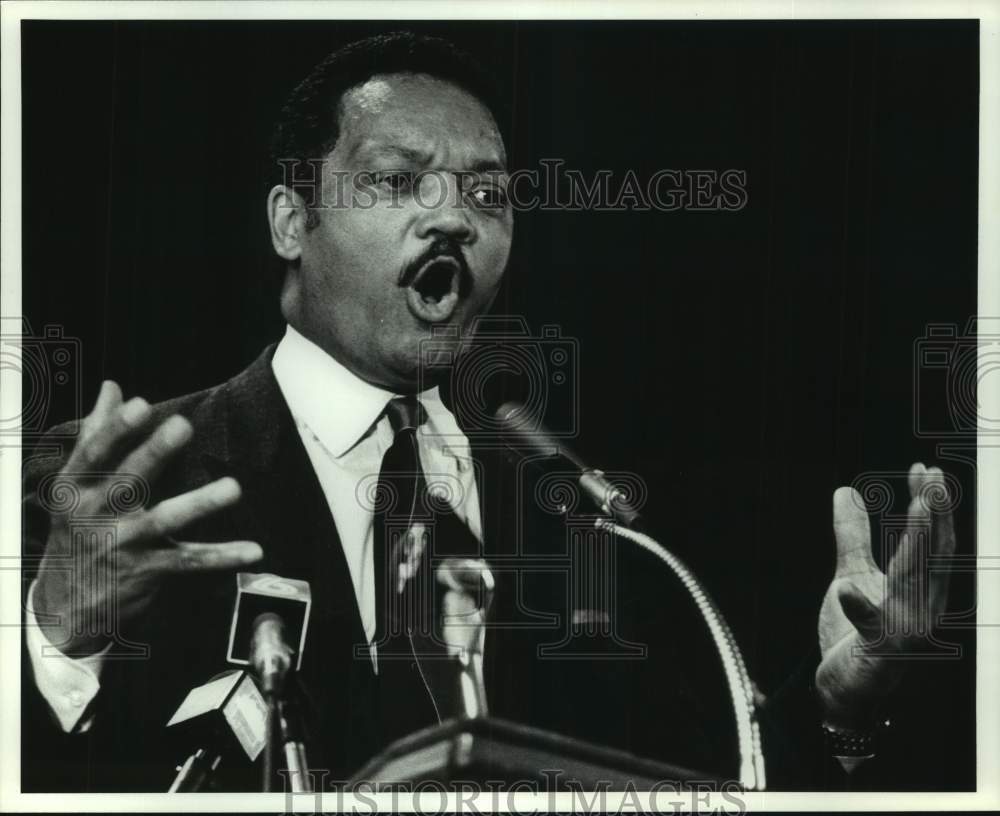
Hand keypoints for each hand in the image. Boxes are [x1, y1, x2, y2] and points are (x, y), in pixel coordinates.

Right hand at [33, 381, 262, 656]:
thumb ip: (97, 433)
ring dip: (200, 504)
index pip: (96, 453)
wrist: (66, 603)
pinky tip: (254, 551)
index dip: (116, 429)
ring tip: (233, 488)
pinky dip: (222, 557)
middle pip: (130, 479)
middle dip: (155, 452)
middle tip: (183, 426)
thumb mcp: (77, 483)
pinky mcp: (148, 571)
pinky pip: (190, 561)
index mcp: (79, 487)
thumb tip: (113, 387)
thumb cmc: (77, 528)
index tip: (141, 405)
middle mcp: (98, 514)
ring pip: (165, 520)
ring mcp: (124, 544)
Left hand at [815, 463, 955, 729]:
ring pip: (915, 583)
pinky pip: (872, 630)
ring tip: (913, 508)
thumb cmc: (854, 632)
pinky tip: (846, 590)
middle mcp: (923, 609)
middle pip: (935, 555)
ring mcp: (905, 632)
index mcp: (921, 589)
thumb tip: (846, 491)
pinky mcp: (878, 654)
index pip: (933, 542)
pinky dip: (861, 609)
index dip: (932, 506)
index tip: (925, 469)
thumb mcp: (851, 573)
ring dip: (917, 544)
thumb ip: (851, 536)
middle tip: (931, 475)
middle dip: (935, 514)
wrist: (845, 688)